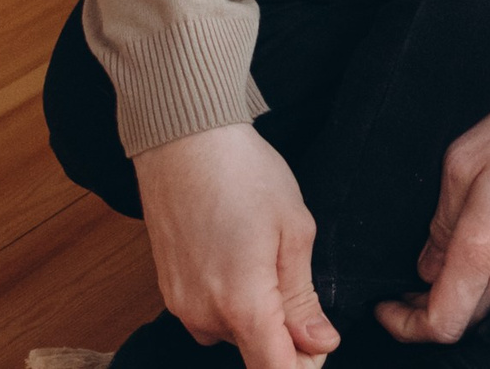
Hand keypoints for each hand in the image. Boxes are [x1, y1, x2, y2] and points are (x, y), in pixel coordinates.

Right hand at [131, 122, 337, 368]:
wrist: (184, 143)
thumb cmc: (245, 178)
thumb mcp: (294, 232)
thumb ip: (303, 299)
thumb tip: (320, 344)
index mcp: (242, 305)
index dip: (303, 368)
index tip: (321, 348)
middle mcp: (204, 315)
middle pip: (253, 354)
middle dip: (286, 339)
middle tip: (306, 295)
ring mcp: (180, 305)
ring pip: (231, 334)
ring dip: (258, 318)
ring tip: (272, 264)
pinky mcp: (168, 290)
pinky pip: (209, 314)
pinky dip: (233, 302)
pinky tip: (245, 261)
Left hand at [374, 54, 489, 344]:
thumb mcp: (462, 162)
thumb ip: (440, 222)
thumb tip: (429, 259)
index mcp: (484, 249)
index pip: (441, 323)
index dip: (404, 325)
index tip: (384, 304)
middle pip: (461, 321)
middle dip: (423, 314)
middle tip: (398, 290)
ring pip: (482, 302)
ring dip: (450, 295)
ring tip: (427, 266)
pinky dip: (474, 278)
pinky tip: (463, 247)